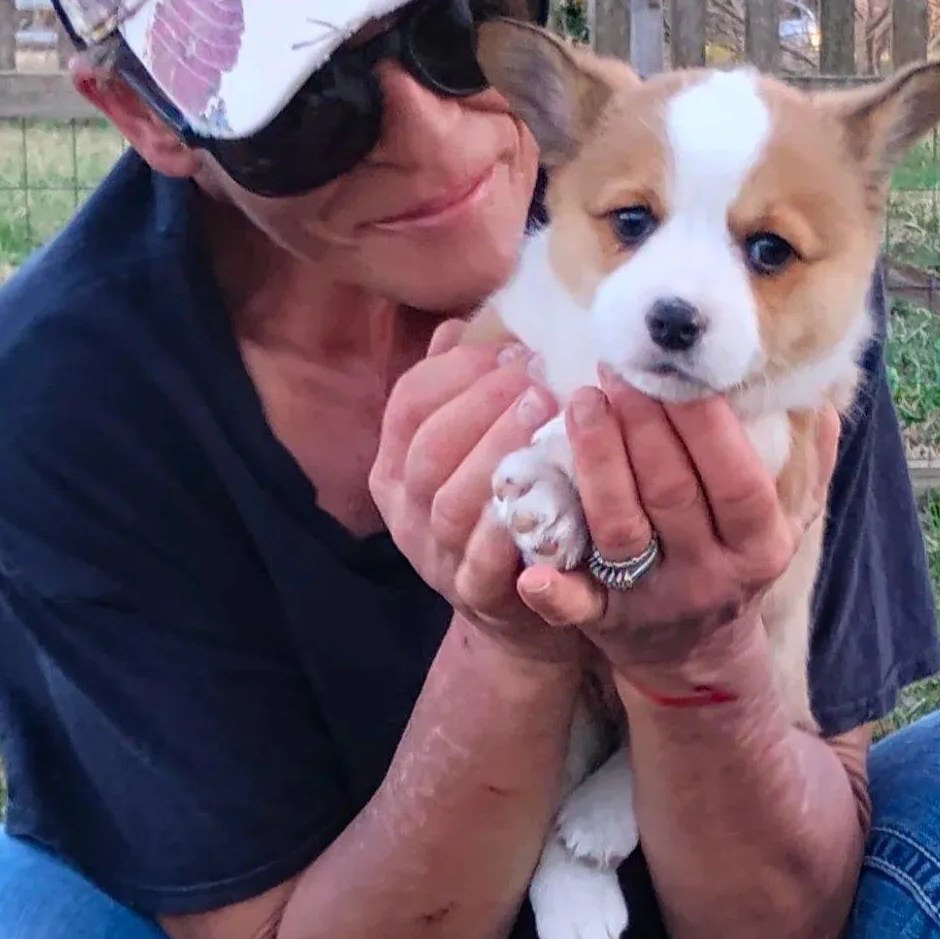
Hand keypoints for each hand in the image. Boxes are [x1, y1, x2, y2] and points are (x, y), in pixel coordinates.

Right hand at [369, 322, 579, 664]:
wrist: (523, 612)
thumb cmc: (501, 512)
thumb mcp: (472, 451)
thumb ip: (459, 392)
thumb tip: (457, 326)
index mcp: (396, 468)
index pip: (407, 404)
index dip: (456, 371)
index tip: (510, 349)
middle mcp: (406, 512)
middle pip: (427, 448)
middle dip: (480, 403)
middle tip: (535, 375)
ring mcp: (436, 558)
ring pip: (450, 500)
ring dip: (496, 451)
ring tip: (544, 413)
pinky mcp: (476, 596)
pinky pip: (482, 558)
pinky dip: (507, 522)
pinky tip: (540, 487)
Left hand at [516, 376, 841, 681]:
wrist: (699, 658)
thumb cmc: (738, 566)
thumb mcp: (788, 523)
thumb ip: (808, 462)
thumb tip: (822, 398)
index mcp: (759, 546)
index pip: (735, 478)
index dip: (703, 424)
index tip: (676, 371)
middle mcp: (708, 575)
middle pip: (671, 492)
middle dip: (642, 423)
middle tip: (616, 367)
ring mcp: (652, 599)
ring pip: (620, 527)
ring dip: (597, 462)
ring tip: (580, 402)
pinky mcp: (603, 621)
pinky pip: (575, 607)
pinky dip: (552, 593)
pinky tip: (530, 572)